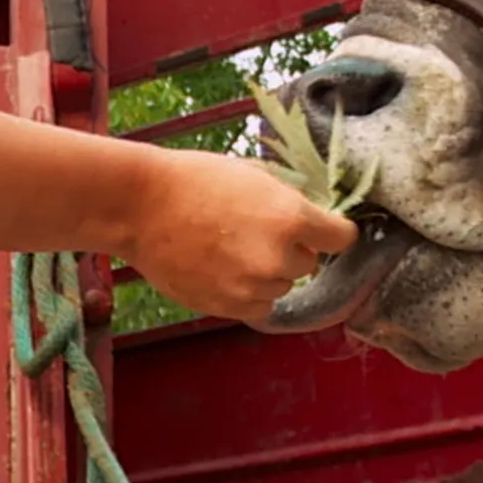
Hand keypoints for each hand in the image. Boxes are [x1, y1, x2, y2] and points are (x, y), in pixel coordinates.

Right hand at [116, 148, 360, 323]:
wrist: (140, 206)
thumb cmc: (194, 179)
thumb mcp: (252, 173)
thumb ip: (287, 199)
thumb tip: (310, 216)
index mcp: (291, 218)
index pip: (342, 237)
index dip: (332, 231)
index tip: (322, 230)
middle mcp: (279, 258)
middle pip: (308, 263)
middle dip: (291, 249)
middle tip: (254, 231)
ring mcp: (253, 287)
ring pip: (281, 285)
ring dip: (267, 272)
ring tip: (230, 249)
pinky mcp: (229, 308)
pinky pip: (258, 306)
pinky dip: (247, 293)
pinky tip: (221, 269)